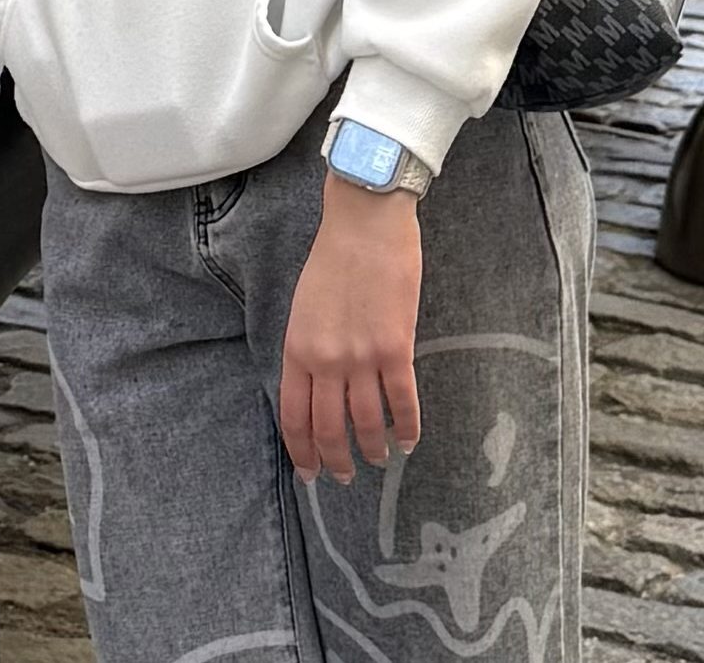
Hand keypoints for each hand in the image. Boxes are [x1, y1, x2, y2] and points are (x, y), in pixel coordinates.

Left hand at [279, 174, 423, 481]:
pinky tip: (409, 441)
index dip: (302, 450)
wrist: (365, 225)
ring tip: (379, 461)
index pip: (294, 415)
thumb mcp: (304, 308)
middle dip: (336, 460)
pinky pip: (403, 402)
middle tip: (344, 477)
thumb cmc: (333, 260)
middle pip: (328, 428)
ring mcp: (361, 357)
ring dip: (373, 450)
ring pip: (366, 423)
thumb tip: (318, 390)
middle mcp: (326, 359)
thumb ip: (308, 350)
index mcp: (297, 347)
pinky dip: (408, 428)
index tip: (310, 472)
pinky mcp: (396, 349)